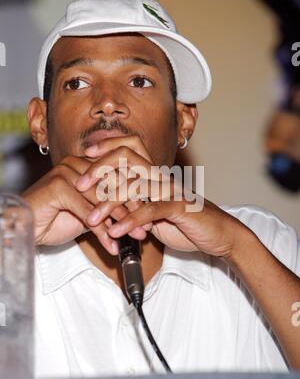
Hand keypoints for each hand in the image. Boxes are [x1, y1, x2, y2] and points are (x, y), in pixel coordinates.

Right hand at [21, 155, 147, 251]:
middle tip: (146, 227)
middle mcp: (76, 164)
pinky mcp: (58, 187)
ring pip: (103, 199)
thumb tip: (136, 217)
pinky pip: (88, 213)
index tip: (150, 215)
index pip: (117, 176)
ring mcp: (66, 173)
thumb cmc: (54, 220)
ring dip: (121, 221)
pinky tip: (111, 246)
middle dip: (132, 209)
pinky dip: (102, 232)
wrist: (25, 228)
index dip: (135, 196)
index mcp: (84, 164)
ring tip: (135, 237)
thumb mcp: (88, 214)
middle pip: (113, 185)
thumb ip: (108, 210)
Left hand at [76, 136, 245, 258]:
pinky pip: (150, 210)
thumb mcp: (154, 212)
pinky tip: (115, 231)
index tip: (85, 154)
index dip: (107, 145)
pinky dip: (129, 221)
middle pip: (127, 157)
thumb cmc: (184, 222)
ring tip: (93, 218)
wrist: (217, 234)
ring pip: (135, 185)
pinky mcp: (179, 208)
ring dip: (109, 202)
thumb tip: (109, 207)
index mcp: (154, 173)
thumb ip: (134, 206)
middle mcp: (161, 176)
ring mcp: (170, 190)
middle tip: (80, 184)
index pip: (129, 146)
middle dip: (100, 168)